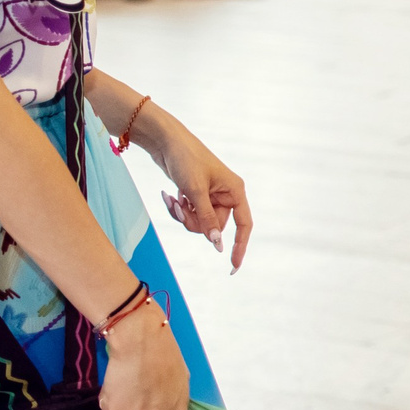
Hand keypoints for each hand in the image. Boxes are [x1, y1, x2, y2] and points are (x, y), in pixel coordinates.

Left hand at [137, 107, 252, 270]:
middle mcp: (226, 194)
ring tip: (172, 199)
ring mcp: (210, 195)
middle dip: (194, 223)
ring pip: (200, 222)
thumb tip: (216, 243)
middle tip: (180, 209)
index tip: (233, 267)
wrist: (165, 142)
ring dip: (183, 216)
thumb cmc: (186, 160)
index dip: (240, 246)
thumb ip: (206, 218)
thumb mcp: (195, 191)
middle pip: (215, 226)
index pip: (243, 225)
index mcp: (234, 191)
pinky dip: (177, 209)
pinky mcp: (195, 195)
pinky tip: (169, 195)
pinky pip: (189, 214)